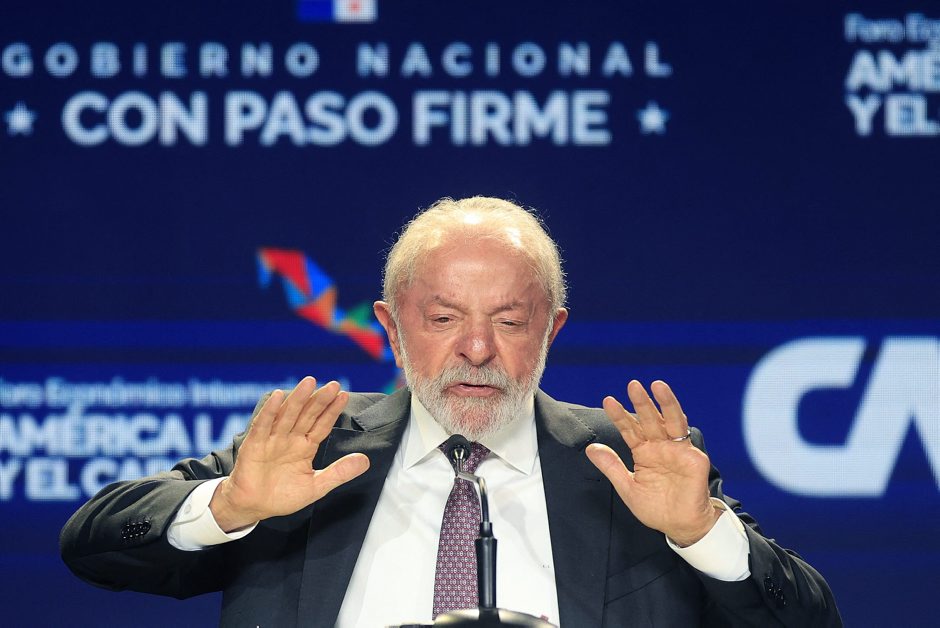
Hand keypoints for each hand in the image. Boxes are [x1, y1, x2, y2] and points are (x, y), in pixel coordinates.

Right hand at [210, 377, 369, 531]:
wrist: (253, 508)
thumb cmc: (281, 496)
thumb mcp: (316, 487)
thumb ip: (339, 473)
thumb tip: (364, 461)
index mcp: (305, 446)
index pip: (321, 424)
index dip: (332, 410)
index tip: (344, 396)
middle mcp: (290, 438)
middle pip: (307, 415)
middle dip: (319, 400)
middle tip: (333, 385)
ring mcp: (272, 439)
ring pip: (287, 415)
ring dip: (298, 398)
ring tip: (309, 383)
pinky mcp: (254, 445)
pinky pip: (263, 425)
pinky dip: (270, 411)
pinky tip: (278, 397)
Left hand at [585, 380, 719, 545]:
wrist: (680, 526)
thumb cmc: (657, 508)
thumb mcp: (627, 487)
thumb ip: (611, 467)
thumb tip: (590, 448)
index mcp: (644, 452)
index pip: (630, 429)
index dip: (620, 415)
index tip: (608, 401)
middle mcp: (660, 447)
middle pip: (650, 419)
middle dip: (642, 402)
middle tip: (632, 385)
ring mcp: (677, 450)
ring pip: (671, 421)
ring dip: (665, 403)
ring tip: (657, 386)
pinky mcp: (693, 458)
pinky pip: (686, 439)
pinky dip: (681, 425)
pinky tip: (674, 413)